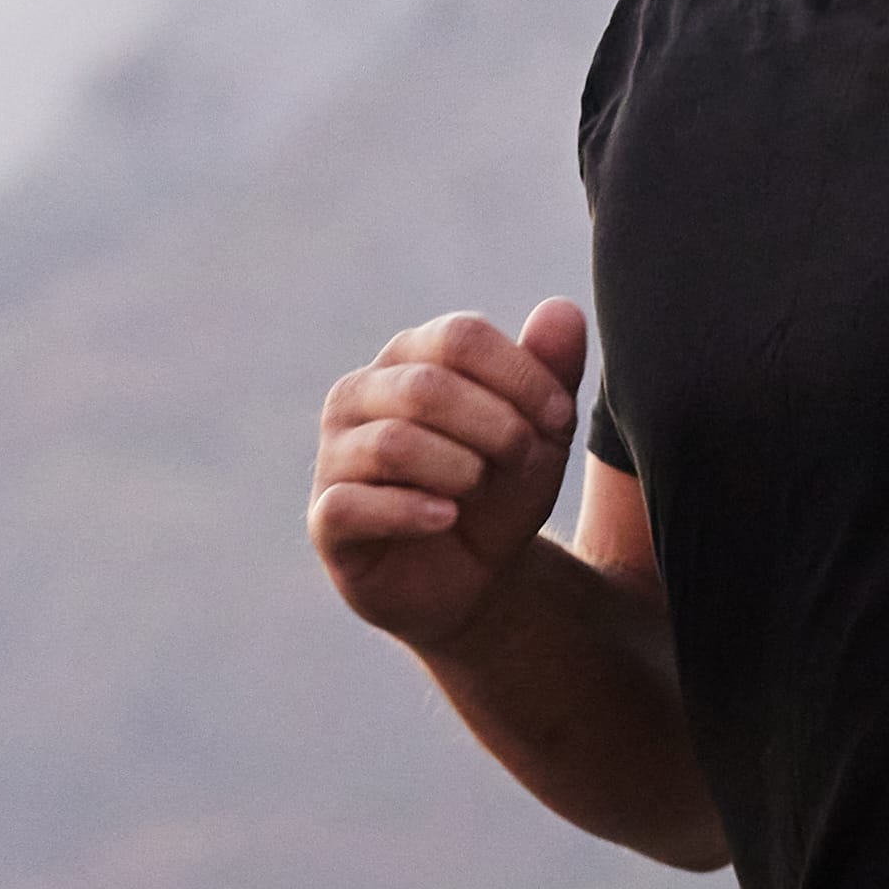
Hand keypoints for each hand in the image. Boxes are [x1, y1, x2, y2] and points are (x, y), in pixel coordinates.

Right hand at [309, 301, 588, 649]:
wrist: (474, 579)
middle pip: (426, 388)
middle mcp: (359, 395)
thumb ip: (551, 371)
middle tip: (523, 460)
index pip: (460, 337)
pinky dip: (410, 511)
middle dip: (494, 427)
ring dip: (459, 469)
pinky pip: (354, 503)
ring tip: (480, 488)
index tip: (558, 418)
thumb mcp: (539, 433)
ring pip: (393, 443)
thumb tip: (562, 309)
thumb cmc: (499, 492)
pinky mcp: (326, 518)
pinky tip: (447, 518)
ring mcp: (335, 455)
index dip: (520, 376)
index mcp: (408, 357)